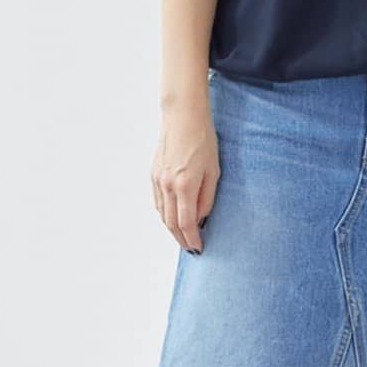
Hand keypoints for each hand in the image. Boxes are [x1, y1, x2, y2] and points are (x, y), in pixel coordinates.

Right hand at [152, 92, 219, 253]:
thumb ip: (207, 198)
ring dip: (171, 228)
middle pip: (170, 223)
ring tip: (183, 236)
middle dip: (181, 239)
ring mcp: (157, 179)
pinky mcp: (153, 173)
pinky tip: (172, 216)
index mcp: (184, 186)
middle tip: (191, 248)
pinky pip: (157, 201)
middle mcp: (167, 186)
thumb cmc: (203, 140)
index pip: (186, 223)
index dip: (192, 239)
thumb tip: (201, 218)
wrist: (183, 116)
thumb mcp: (213, 171)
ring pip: (161, 213)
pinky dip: (164, 213)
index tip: (199, 249)